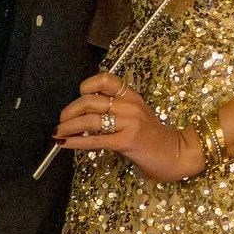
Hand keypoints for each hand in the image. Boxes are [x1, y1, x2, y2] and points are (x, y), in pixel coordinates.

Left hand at [53, 74, 205, 182]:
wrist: (176, 153)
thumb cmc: (153, 137)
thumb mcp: (136, 117)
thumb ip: (115, 112)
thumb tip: (83, 116)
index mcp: (132, 96)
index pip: (106, 80)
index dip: (87, 86)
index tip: (78, 97)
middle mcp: (130, 106)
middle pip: (91, 101)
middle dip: (70, 111)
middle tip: (62, 121)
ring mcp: (130, 123)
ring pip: (90, 120)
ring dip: (68, 127)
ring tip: (57, 133)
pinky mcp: (127, 141)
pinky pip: (96, 140)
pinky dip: (76, 142)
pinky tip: (65, 143)